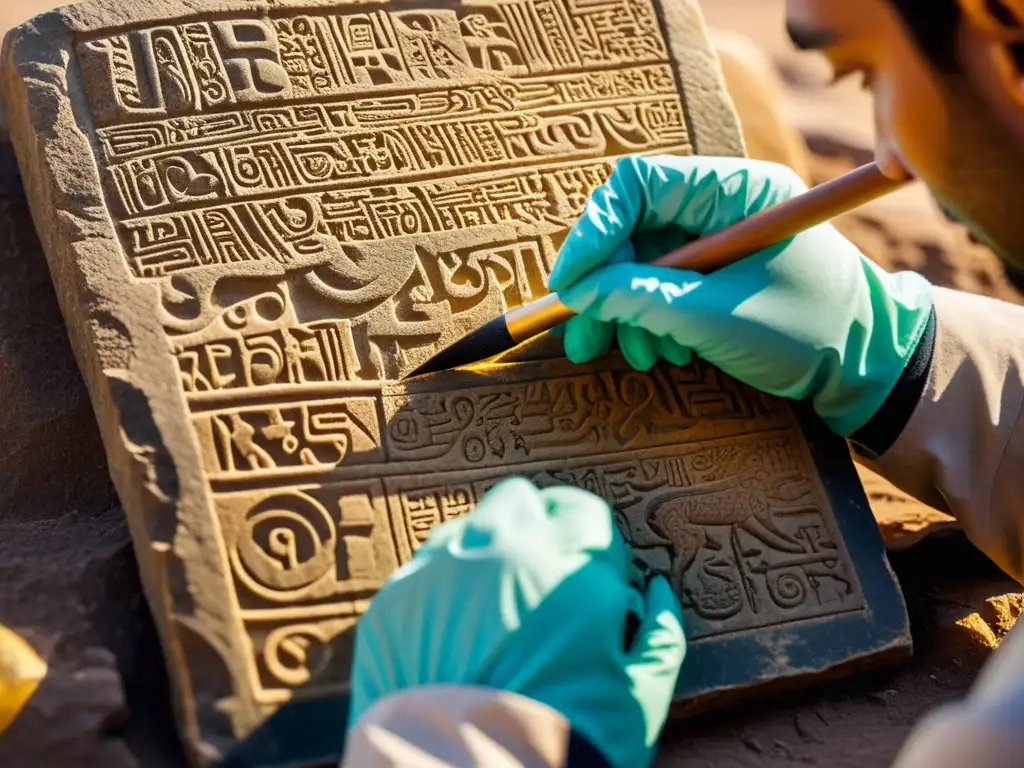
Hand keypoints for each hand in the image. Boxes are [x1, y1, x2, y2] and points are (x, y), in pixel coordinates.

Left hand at [347, 477, 685, 767]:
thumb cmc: (565, 749)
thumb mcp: (641, 699)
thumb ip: (659, 633)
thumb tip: (659, 594)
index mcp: (571, 567)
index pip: (581, 510)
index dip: (587, 539)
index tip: (585, 566)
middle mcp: (503, 551)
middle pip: (520, 502)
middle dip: (535, 530)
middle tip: (541, 581)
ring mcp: (442, 569)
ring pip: (469, 527)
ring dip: (487, 552)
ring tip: (495, 610)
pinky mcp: (395, 599)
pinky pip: (425, 568)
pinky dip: (444, 588)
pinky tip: (454, 634)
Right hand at [548, 155, 933, 436]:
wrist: (868, 369)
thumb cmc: (808, 333)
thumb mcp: (713, 318)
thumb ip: (640, 300)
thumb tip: (576, 292)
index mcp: (734, 190)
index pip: (637, 186)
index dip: (593, 232)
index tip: (568, 285)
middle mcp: (722, 204)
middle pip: (633, 229)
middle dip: (604, 286)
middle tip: (579, 336)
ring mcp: (720, 239)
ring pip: (643, 262)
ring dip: (627, 312)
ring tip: (635, 356)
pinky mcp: (719, 272)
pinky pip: (664, 285)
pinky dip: (651, 320)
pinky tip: (660, 353)